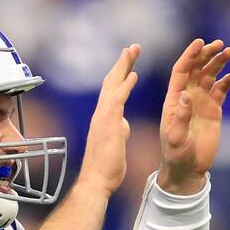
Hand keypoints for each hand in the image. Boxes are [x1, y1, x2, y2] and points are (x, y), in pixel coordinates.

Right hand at [78, 44, 140, 196]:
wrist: (95, 182)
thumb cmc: (106, 168)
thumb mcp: (116, 144)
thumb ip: (119, 130)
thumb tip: (124, 124)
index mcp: (104, 118)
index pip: (112, 91)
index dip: (121, 74)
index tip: (129, 61)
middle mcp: (101, 114)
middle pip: (111, 82)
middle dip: (122, 63)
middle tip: (132, 47)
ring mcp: (103, 118)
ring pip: (112, 85)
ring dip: (123, 66)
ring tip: (132, 50)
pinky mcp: (108, 124)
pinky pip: (117, 100)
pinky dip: (125, 86)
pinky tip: (134, 74)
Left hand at [158, 39, 229, 193]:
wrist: (187, 169)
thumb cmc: (175, 155)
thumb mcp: (175, 138)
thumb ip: (181, 117)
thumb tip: (186, 96)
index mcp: (173, 100)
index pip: (181, 71)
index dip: (189, 56)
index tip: (200, 42)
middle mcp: (187, 97)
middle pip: (197, 69)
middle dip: (206, 54)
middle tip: (220, 44)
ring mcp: (200, 103)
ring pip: (210, 77)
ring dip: (218, 63)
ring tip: (229, 52)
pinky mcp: (213, 111)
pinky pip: (221, 91)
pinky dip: (228, 81)